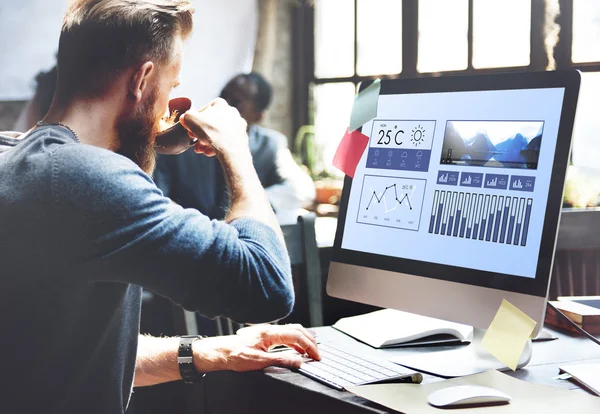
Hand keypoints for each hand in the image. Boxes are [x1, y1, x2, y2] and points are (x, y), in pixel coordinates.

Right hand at [179, 98, 248, 157]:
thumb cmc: (212, 132)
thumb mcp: (190, 120)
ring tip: (200, 149)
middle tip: (194, 141)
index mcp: (220, 104)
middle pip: (211, 123)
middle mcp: (232, 112)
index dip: (194, 120)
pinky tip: (209, 153)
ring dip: (207, 142)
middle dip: (200, 133)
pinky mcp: (242, 138)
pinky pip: (226, 141)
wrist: (231, 149)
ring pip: (218, 133)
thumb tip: (185, 118)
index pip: (204, 110)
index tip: (190, 128)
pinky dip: (217, 147)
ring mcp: (238, 125)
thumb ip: (186, 116)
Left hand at [193, 324, 319, 372]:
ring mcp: (267, 331)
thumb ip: (280, 360)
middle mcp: (269, 329)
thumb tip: (298, 361)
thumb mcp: (258, 361)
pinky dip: (295, 340)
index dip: (309, 346)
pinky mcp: (265, 335)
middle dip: (310, 341)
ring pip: (292, 330)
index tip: (316, 356)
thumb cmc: (234, 355)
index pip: (296, 336)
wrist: (219, 352)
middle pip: (297, 330)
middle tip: (317, 354)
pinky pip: (285, 334)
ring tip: (311, 350)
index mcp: (269, 333)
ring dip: (303, 339)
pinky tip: (296, 348)